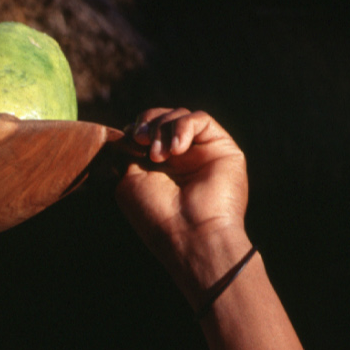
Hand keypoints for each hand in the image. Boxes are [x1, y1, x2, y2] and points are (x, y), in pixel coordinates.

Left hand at [114, 108, 251, 305]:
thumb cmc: (157, 214)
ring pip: (180, 115)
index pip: (148, 129)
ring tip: (159, 155)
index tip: (130, 138)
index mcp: (159, 165)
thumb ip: (128, 153)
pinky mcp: (222, 147)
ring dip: (163, 128)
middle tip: (142, 140)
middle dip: (149, 123)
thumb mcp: (130, 180)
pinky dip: (183, 128)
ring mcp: (202, 151)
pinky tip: (177, 150)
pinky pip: (201, 119)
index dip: (138, 126)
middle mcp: (181, 157)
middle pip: (163, 118)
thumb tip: (127, 130)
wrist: (189, 234)